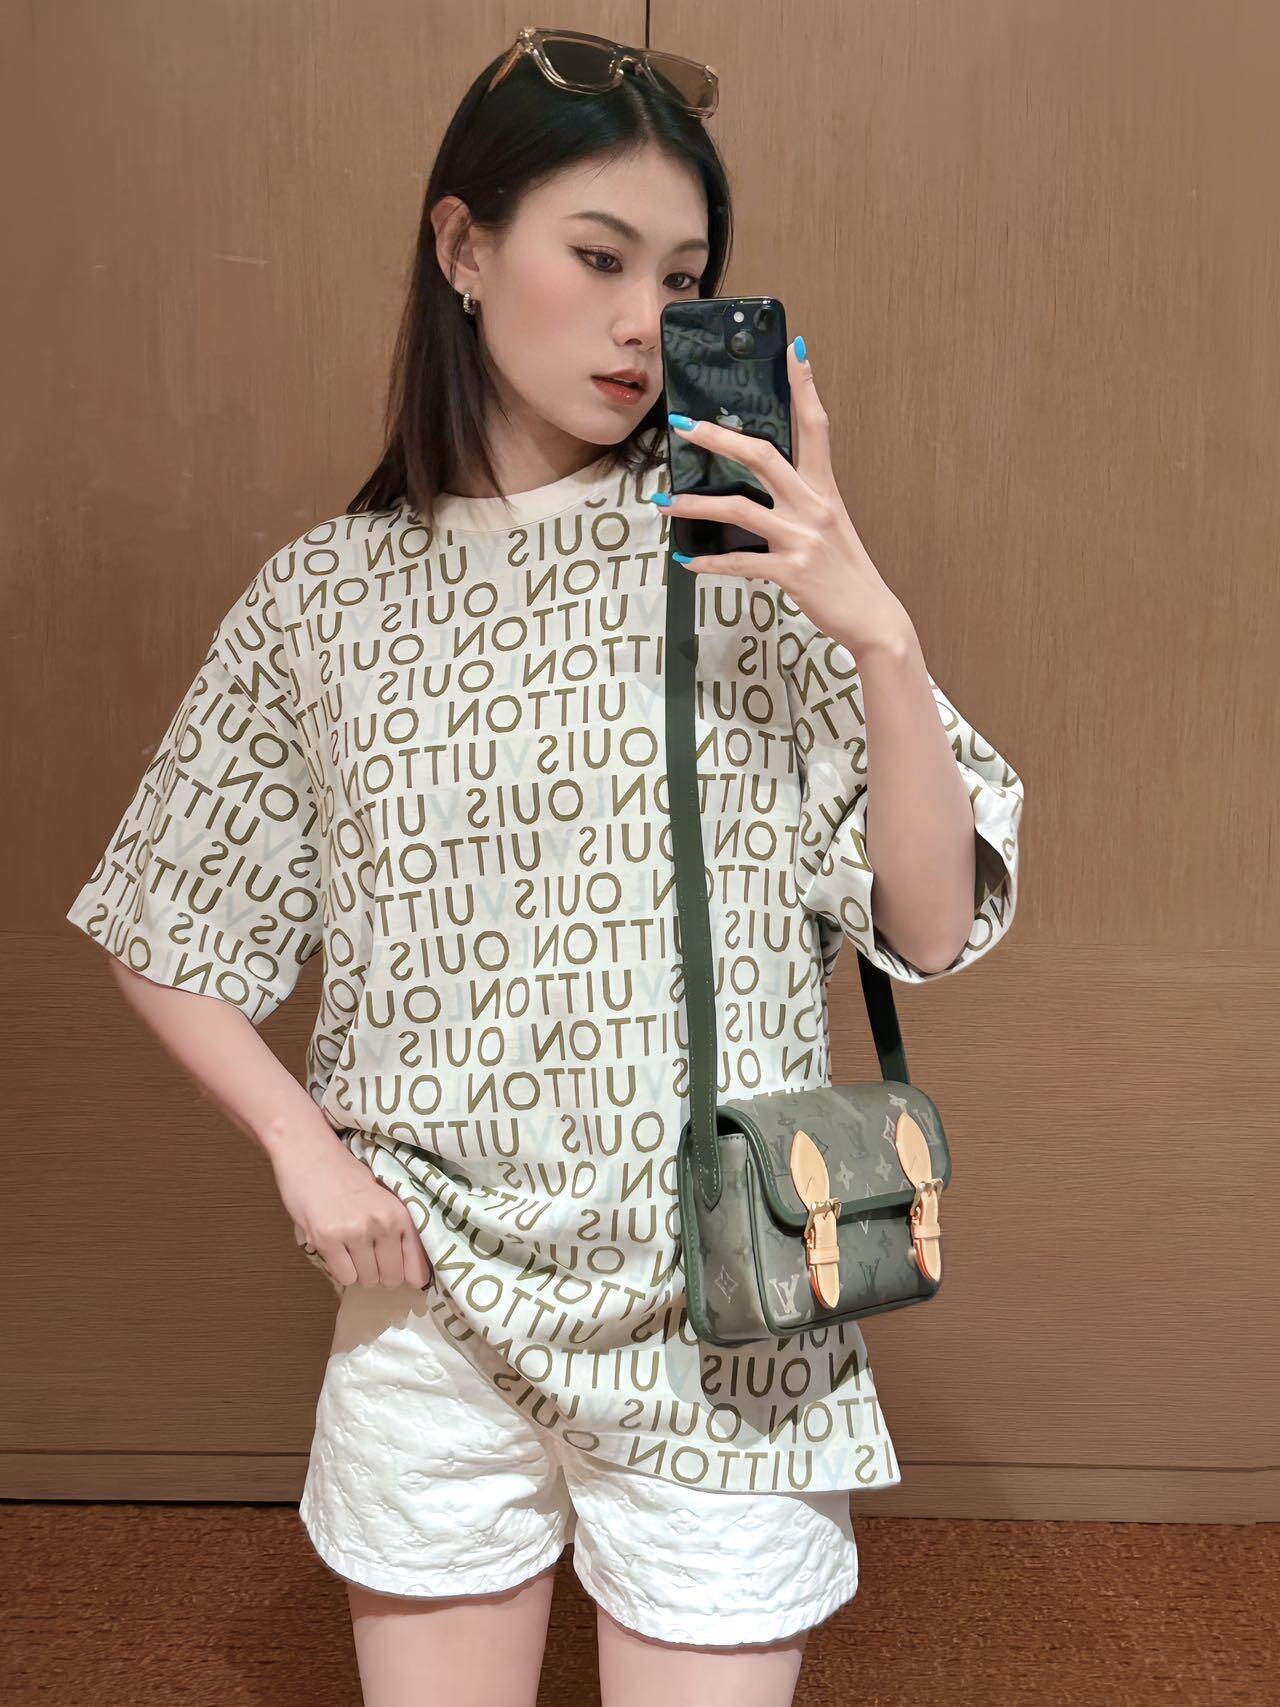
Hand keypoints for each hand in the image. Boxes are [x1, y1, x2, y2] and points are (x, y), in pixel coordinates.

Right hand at [272, 1129, 434, 1290]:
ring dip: (358, 1271)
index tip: (401, 1276)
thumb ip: (400, 1231)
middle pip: (391, 1279)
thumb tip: (415, 1277)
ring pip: (366, 1280)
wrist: (310, 1154)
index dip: (408, 1278)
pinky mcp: (327, 1238)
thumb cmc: (348, 1177)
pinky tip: (335, 1248)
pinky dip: (340, 1269)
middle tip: (366, 1256)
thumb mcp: (385, 1198)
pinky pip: (344, 1277)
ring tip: (349, 1247)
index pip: (417, 1269)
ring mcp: (355, 1232)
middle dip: (379, 1274)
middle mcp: (384, 1224)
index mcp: (402, 1214)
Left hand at [665, 337, 913, 657]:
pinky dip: (708, 561)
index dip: (805, 385)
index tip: (794, 347)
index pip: (816, 425)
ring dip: (695, 504)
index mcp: (824, 488)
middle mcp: (813, 505)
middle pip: (762, 455)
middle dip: (719, 438)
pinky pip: (739, 561)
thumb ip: (801, 500)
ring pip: (739, 509)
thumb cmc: (844, 569)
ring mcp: (802, 537)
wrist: (872, 616)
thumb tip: (759, 485)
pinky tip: (687, 559)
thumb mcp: (829, 524)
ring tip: (665, 502)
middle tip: (684, 424)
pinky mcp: (792, 571)